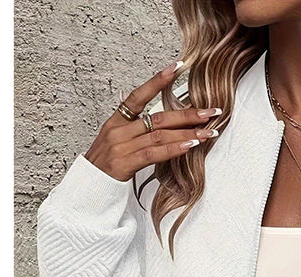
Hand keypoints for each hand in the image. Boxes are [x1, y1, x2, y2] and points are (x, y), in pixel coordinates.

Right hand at [84, 62, 222, 181]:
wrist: (90, 184)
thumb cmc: (106, 163)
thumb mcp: (115, 138)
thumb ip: (133, 125)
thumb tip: (153, 113)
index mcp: (117, 120)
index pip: (139, 95)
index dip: (157, 80)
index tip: (177, 68)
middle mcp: (119, 130)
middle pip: (158, 117)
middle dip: (187, 114)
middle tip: (210, 112)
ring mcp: (122, 146)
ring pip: (160, 135)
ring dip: (187, 133)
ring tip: (207, 133)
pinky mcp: (125, 163)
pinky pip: (153, 153)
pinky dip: (173, 149)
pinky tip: (189, 146)